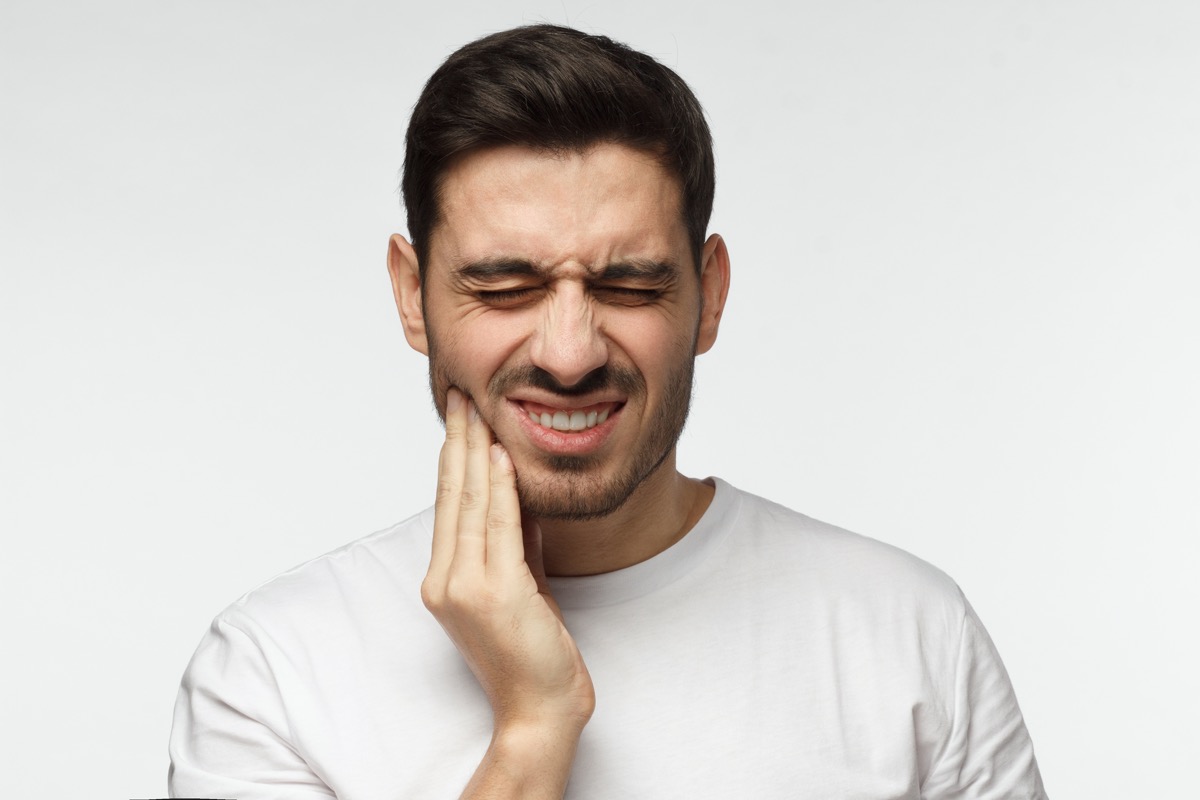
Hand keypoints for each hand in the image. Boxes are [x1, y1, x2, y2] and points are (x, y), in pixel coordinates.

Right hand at [422, 388, 593, 795]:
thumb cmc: (533, 652)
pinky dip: (500, 488)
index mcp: (446, 579)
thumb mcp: (522, 584)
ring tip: (475, 409)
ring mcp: (466, 588)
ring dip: (476, 451)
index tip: (460, 416)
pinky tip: (500, 455)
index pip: (449, 504)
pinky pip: (499, 527)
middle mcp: (445, 580)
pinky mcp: (495, 593)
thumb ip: (515, 540)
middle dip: (458, 440)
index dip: (454, 456)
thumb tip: (519, 492)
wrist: (540, 710)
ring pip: (472, 504)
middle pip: (453, 496)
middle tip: (460, 395)